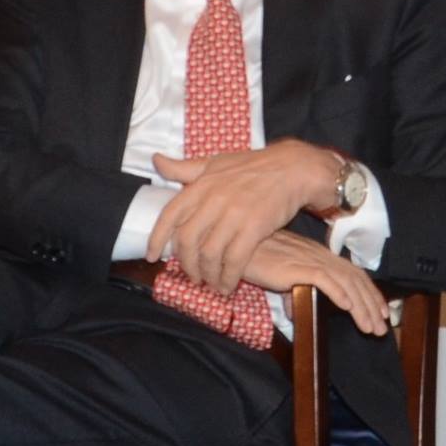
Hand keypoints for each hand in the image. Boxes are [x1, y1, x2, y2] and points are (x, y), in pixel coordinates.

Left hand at [146, 140, 342, 294]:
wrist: (293, 169)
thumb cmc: (253, 166)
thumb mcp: (215, 162)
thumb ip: (184, 168)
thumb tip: (156, 160)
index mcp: (201, 185)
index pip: (170, 216)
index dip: (158, 239)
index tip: (153, 257)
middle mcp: (213, 200)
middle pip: (188, 241)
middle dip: (185, 264)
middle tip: (191, 276)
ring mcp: (234, 215)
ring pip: (209, 255)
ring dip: (207, 275)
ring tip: (210, 283)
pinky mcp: (255, 228)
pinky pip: (234, 260)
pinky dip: (228, 277)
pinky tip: (228, 285)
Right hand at [243, 229, 390, 335]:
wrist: (239, 247)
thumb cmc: (257, 260)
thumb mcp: (281, 278)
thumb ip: (293, 293)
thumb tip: (296, 312)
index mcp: (321, 256)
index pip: (354, 274)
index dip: (370, 293)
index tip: (381, 311)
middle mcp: (321, 256)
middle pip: (356, 280)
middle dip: (372, 305)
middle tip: (382, 328)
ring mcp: (311, 260)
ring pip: (345, 283)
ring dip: (360, 307)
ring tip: (370, 327)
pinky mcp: (297, 266)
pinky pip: (323, 279)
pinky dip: (338, 292)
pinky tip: (347, 307)